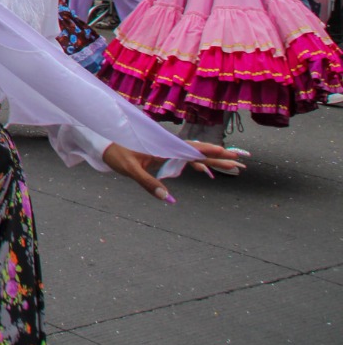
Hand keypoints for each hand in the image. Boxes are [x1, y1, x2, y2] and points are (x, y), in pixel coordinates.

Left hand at [102, 141, 246, 202]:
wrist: (104, 145)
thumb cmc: (116, 155)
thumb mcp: (130, 170)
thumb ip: (148, 183)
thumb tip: (168, 199)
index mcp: (163, 146)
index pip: (191, 149)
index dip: (210, 152)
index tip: (227, 153)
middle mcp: (167, 146)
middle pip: (198, 150)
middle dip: (219, 156)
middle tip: (240, 160)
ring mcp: (165, 150)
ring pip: (193, 154)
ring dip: (211, 159)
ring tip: (232, 165)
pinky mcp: (161, 154)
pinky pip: (183, 158)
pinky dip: (196, 163)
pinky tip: (206, 171)